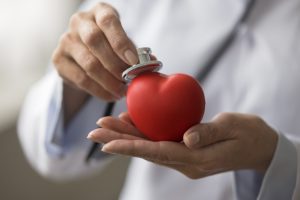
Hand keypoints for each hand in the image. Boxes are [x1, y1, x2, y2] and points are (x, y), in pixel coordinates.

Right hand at [52, 2, 137, 100]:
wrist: (84, 50)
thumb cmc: (110, 43)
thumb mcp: (123, 41)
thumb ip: (134, 50)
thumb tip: (149, 63)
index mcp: (99, 12)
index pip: (108, 21)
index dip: (121, 42)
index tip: (134, 62)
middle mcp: (79, 22)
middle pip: (95, 41)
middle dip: (115, 65)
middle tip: (128, 81)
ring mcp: (66, 40)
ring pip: (88, 64)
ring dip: (108, 82)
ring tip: (122, 92)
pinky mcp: (59, 60)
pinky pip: (81, 79)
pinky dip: (99, 91)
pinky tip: (111, 95)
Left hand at [87, 112, 277, 178]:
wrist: (260, 147)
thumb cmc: (250, 135)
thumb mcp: (235, 129)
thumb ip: (210, 133)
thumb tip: (186, 137)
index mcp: (197, 160)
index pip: (157, 153)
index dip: (131, 147)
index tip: (106, 143)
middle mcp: (186, 162)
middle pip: (147, 151)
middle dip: (120, 141)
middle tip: (95, 130)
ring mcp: (185, 158)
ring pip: (150, 147)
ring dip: (128, 137)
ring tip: (106, 125)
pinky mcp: (186, 151)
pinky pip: (160, 143)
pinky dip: (143, 134)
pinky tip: (131, 123)